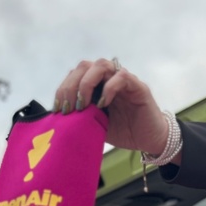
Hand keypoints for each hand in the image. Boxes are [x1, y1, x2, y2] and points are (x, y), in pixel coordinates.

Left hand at [55, 58, 169, 157]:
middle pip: (84, 66)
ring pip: (101, 65)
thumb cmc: (122, 131)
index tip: (58, 110)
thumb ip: (81, 118)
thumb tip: (58, 123)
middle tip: (68, 108)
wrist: (148, 140)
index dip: (62, 90)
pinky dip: (109, 88)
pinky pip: (121, 77)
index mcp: (96, 85)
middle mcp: (108, 78)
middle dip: (70, 86)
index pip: (74, 75)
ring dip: (86, 84)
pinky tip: (102, 104)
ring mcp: (123, 80)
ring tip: (83, 105)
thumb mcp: (95, 125)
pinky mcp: (138, 87)